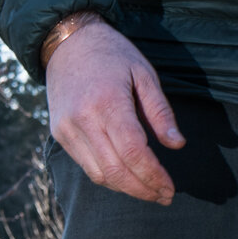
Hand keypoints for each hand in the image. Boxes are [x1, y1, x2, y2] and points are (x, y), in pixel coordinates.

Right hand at [46, 17, 184, 204]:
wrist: (67, 42)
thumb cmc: (112, 55)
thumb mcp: (144, 74)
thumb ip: (161, 112)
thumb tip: (177, 145)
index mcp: (108, 102)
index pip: (133, 152)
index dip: (154, 176)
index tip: (170, 188)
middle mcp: (83, 119)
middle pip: (116, 170)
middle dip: (143, 189)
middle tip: (165, 196)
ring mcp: (67, 129)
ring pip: (100, 174)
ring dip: (127, 188)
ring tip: (149, 191)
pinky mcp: (60, 134)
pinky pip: (86, 167)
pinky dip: (109, 178)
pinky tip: (127, 177)